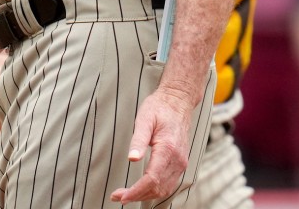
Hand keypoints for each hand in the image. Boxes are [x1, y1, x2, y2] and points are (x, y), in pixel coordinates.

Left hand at [110, 87, 192, 203]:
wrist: (178, 102)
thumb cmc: (159, 108)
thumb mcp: (144, 119)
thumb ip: (138, 140)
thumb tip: (131, 159)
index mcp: (168, 149)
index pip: (152, 179)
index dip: (136, 191)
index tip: (121, 196)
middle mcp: (178, 160)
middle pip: (158, 188)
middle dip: (137, 195)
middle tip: (117, 196)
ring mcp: (181, 163)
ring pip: (164, 189)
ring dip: (145, 195)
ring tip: (126, 195)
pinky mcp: (180, 163)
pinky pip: (169, 183)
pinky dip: (155, 190)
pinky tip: (141, 189)